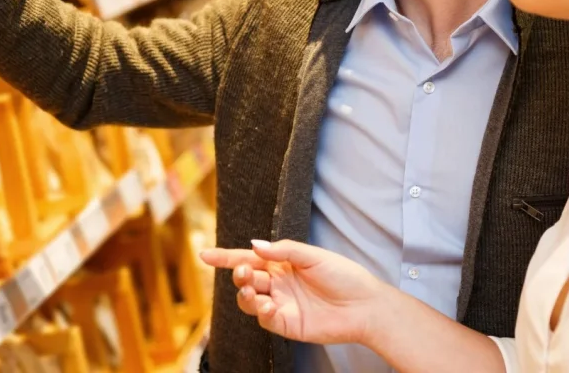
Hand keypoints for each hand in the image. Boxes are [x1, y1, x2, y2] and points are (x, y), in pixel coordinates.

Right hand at [200, 239, 386, 345]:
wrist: (364, 306)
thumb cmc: (344, 276)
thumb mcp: (314, 256)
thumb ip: (284, 251)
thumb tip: (254, 245)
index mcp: (283, 264)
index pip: (249, 259)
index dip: (226, 257)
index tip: (204, 255)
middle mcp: (278, 283)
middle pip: (247, 279)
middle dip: (239, 274)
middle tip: (243, 272)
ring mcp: (281, 304)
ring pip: (250, 300)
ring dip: (245, 294)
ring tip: (252, 291)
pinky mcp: (287, 324)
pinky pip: (265, 319)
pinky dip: (260, 312)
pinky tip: (267, 305)